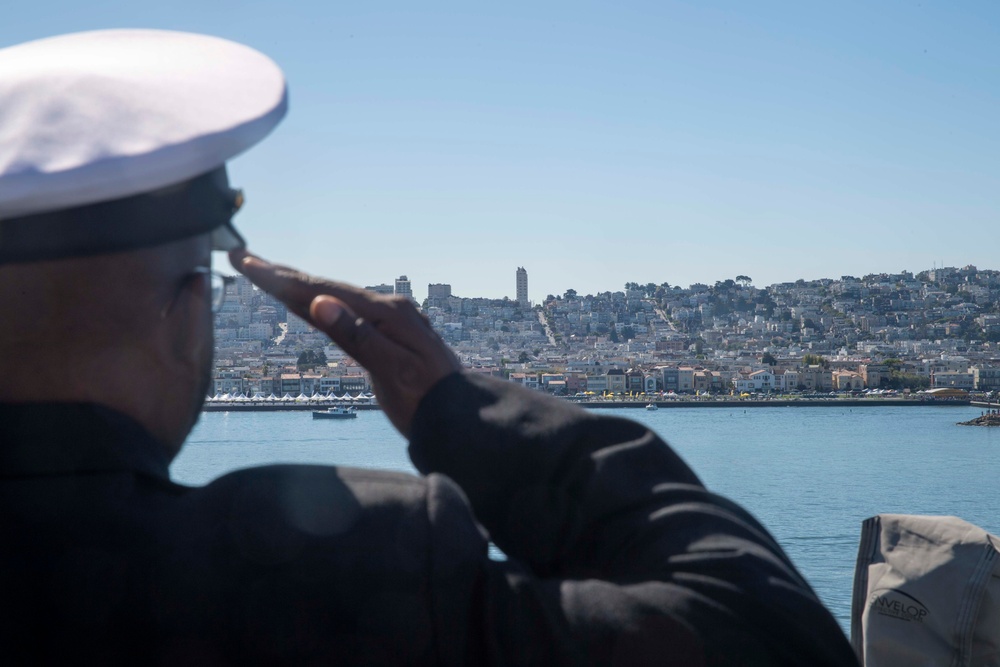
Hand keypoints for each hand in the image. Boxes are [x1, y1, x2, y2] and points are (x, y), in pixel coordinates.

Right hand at [230, 250, 461, 436]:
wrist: (464, 417)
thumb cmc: (429, 400)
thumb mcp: (392, 370)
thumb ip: (357, 336)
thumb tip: (320, 302)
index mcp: (386, 313)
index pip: (322, 291)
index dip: (280, 279)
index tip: (247, 263)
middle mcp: (387, 309)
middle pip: (324, 288)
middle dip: (281, 275)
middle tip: (243, 258)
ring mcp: (389, 320)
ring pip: (333, 298)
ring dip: (297, 287)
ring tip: (266, 276)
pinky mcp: (388, 334)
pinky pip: (345, 313)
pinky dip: (319, 305)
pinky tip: (309, 305)